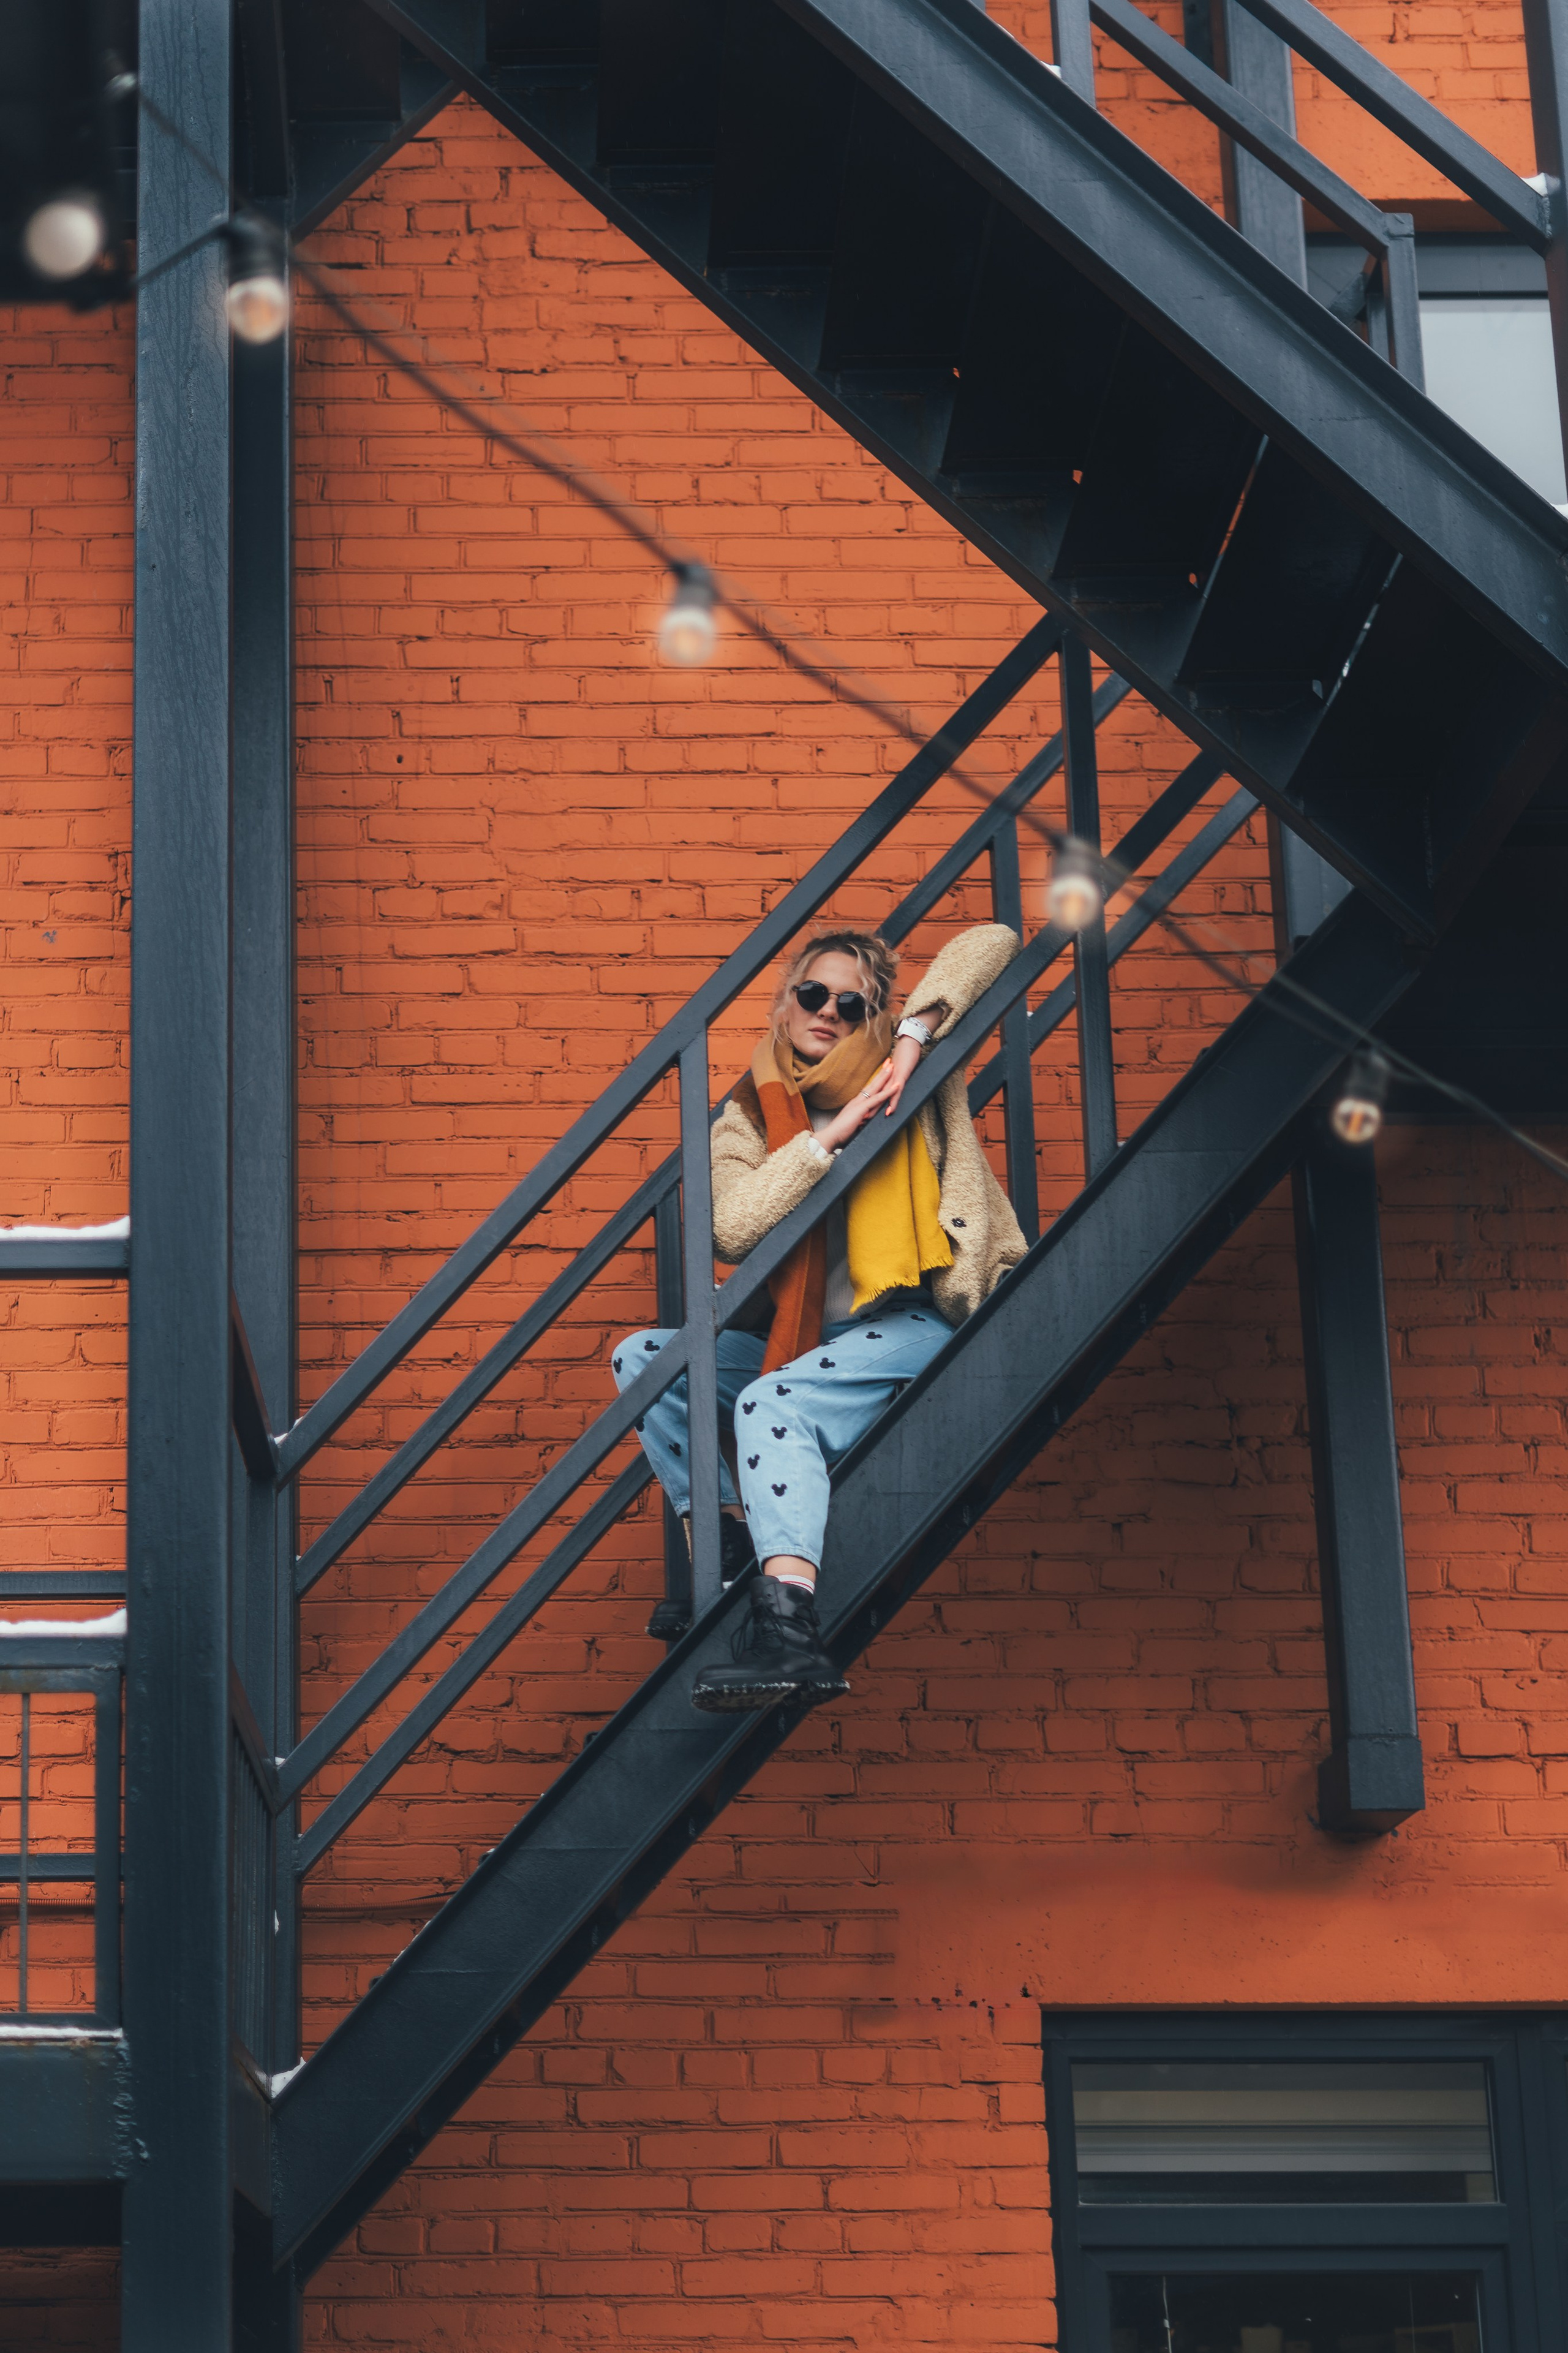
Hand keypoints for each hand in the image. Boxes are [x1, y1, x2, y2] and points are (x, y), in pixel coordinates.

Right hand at [814, 1038, 922, 1152]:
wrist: (830, 1136)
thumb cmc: (839, 1134)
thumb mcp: (853, 1126)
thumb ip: (859, 1122)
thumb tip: (863, 1123)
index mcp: (855, 1104)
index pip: (868, 1089)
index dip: (875, 1080)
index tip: (881, 1071)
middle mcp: (857, 1100)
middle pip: (872, 1083)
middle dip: (881, 1072)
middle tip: (889, 1062)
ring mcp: (859, 1103)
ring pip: (875, 1087)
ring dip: (885, 1076)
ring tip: (893, 1066)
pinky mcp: (862, 1109)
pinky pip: (878, 1098)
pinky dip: (888, 1092)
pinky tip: (896, 1086)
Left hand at [867, 1033, 921, 1118]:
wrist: (909, 1040)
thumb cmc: (905, 1053)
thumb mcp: (899, 1068)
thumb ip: (894, 1078)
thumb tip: (892, 1086)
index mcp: (885, 1079)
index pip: (874, 1094)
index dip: (867, 1104)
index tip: (859, 1115)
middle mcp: (887, 1079)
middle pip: (874, 1097)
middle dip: (866, 1109)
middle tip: (857, 1121)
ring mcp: (893, 1078)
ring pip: (882, 1096)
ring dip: (875, 1108)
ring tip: (867, 1119)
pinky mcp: (901, 1077)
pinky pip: (896, 1092)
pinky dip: (893, 1102)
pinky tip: (889, 1111)